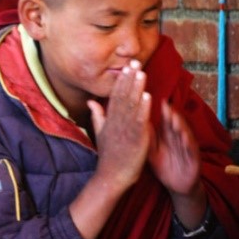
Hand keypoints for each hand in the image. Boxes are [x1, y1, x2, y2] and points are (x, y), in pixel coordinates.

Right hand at [87, 60, 151, 190]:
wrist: (112, 176)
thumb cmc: (108, 156)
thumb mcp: (99, 133)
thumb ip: (97, 115)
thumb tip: (90, 101)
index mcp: (109, 120)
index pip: (115, 96)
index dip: (121, 81)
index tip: (127, 67)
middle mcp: (116, 122)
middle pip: (123, 96)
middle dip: (130, 79)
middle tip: (135, 62)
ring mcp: (126, 130)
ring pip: (131, 106)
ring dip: (137, 89)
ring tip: (142, 73)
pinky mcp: (136, 139)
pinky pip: (140, 121)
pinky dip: (143, 108)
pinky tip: (148, 96)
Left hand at [147, 100, 199, 196]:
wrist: (176, 187)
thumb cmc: (164, 168)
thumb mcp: (153, 154)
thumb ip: (148, 141)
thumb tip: (139, 125)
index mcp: (168, 138)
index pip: (165, 123)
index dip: (163, 113)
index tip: (159, 102)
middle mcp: (178, 140)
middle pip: (175, 125)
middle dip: (171, 116)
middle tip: (166, 107)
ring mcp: (187, 148)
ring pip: (184, 135)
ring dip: (181, 126)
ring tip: (174, 119)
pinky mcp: (194, 159)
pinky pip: (191, 150)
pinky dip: (189, 143)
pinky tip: (185, 137)